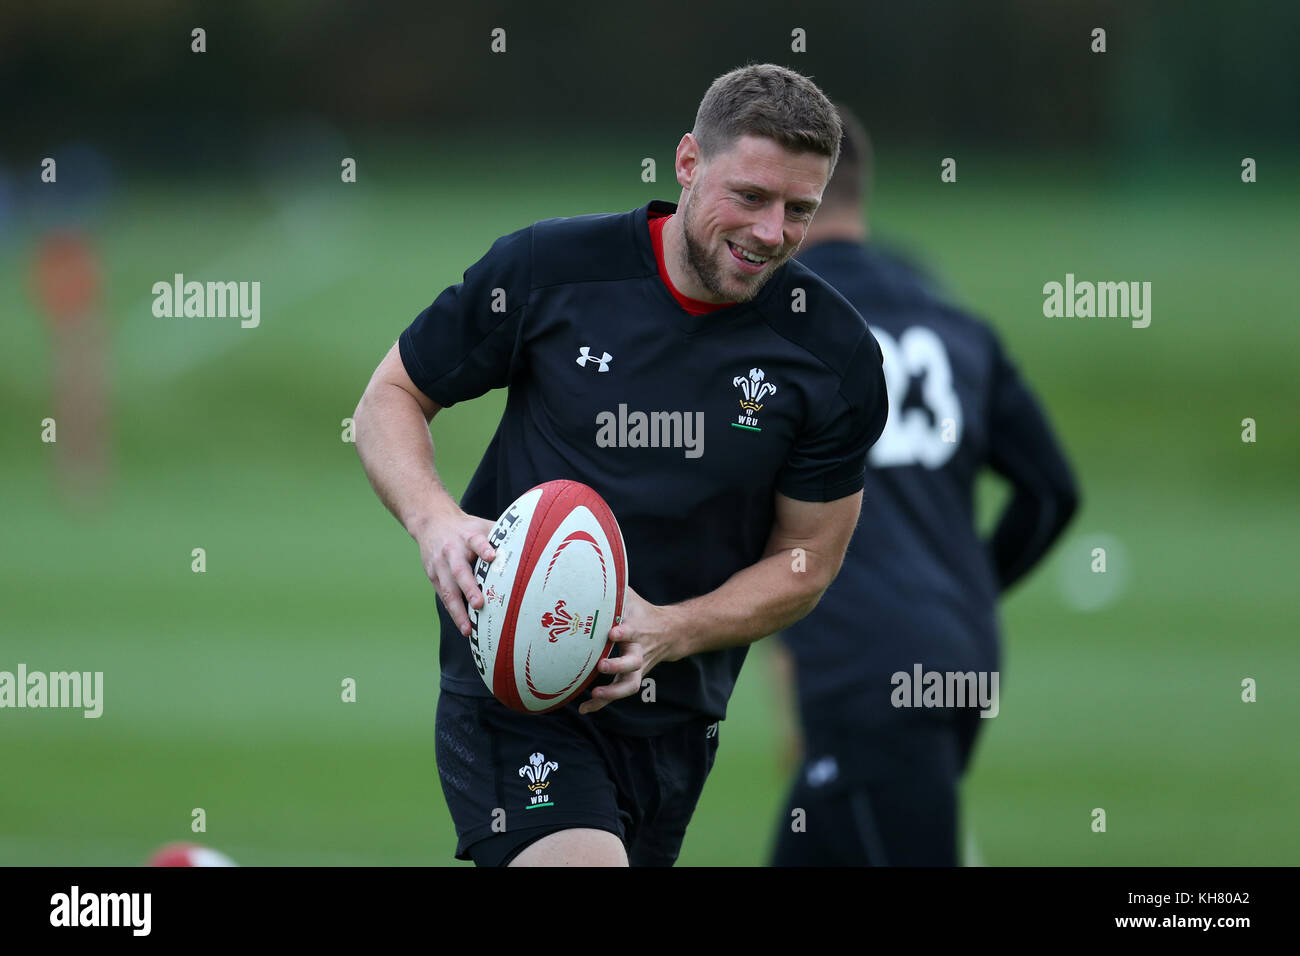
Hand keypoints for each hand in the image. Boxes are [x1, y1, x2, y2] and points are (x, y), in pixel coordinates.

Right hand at [414, 506, 496, 637]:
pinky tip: (463, 626)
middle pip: (459, 570)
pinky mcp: (433, 576)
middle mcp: (452, 551)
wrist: (432, 522)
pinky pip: (443, 597)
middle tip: (479, 604)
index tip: (492, 556)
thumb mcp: (481, 526)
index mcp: (468, 536)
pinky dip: (453, 612)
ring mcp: (440, 565)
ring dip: (458, 611)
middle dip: (469, 588)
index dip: (484, 548)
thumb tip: (531, 545)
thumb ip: (501, 537)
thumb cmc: (465, 528)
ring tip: (468, 629)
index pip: (476, 540)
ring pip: (448, 590)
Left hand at [578, 587, 684, 714]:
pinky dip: (601, 704)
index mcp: (638, 629)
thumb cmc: (641, 611)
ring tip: (594, 695)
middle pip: (633, 662)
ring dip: (612, 693)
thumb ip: (613, 588)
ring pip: (629, 685)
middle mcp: (639, 650)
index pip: (632, 630)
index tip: (612, 632)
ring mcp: (637, 667)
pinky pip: (617, 693)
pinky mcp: (631, 678)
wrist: (670, 632)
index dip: (624, 632)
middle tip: (601, 665)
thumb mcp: (630, 597)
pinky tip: (584, 709)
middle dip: (618, 666)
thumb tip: (589, 573)